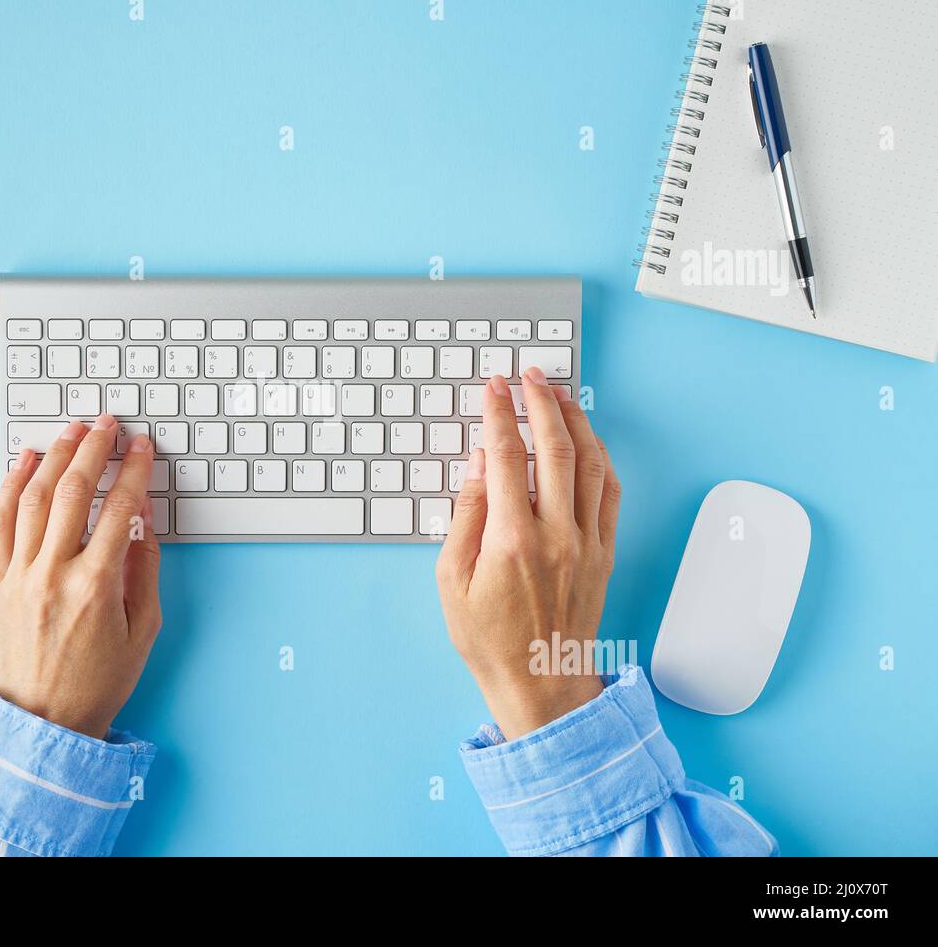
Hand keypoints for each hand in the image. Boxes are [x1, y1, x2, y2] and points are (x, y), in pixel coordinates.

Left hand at [0, 414, 161, 739]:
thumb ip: (144, 567)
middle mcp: (53, 574)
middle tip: (107, 424)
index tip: (142, 447)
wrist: (43, 722)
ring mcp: (18, 577)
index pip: (119, 508)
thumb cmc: (97, 681)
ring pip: (32, 498)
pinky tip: (24, 463)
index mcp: (96, 586)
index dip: (133, 470)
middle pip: (73, 491)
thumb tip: (140, 515)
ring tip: (71, 432)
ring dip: (54, 457)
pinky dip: (10, 487)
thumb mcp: (143, 628)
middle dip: (93, 449)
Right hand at [435, 368, 620, 738]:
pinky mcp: (605, 553)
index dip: (498, 415)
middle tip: (530, 377)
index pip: (506, 457)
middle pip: (554, 448)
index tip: (493, 389)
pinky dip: (600, 459)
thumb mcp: (451, 579)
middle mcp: (555, 534)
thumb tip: (478, 466)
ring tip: (560, 395)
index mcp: (511, 540)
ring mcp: (586, 543)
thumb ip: (465, 516)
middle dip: (541, 403)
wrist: (540, 682)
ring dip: (576, 422)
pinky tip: (588, 442)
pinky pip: (609, 493)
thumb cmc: (488, 638)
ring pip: (589, 463)